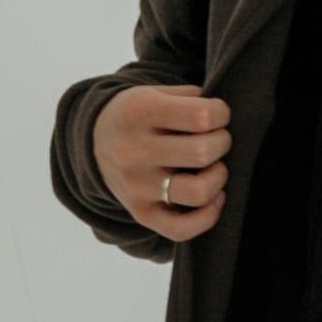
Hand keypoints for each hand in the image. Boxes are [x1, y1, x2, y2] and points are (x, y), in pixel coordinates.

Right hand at [93, 83, 231, 242]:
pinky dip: (208, 216)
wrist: (94, 142)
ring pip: (199, 192)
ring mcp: (137, 186)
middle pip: (204, 152)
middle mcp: (134, 151)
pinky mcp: (141, 213)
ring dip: (218, 178)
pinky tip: (213, 198)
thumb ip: (193, 98)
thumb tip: (227, 119)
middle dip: (223, 143)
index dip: (222, 114)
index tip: (217, 116)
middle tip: (216, 140)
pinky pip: (182, 229)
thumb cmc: (141, 115)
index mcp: (140, 113)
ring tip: (213, 167)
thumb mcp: (157, 92)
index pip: (202, 116)